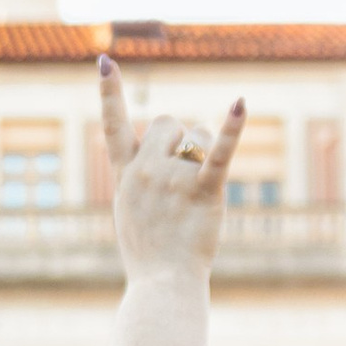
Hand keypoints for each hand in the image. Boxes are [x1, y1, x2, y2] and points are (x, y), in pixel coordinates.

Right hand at [97, 58, 244, 281]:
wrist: (162, 284)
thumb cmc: (150, 253)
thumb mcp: (132, 210)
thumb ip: (140, 176)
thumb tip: (171, 146)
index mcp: (125, 175)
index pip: (113, 125)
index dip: (109, 93)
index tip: (105, 62)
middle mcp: (145, 171)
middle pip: (168, 123)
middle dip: (180, 138)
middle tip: (184, 177)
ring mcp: (172, 181)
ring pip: (199, 137)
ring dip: (207, 152)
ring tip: (200, 193)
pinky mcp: (203, 192)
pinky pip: (219, 155)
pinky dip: (232, 129)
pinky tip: (240, 104)